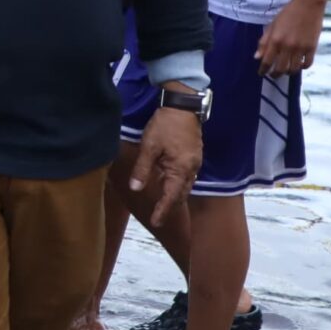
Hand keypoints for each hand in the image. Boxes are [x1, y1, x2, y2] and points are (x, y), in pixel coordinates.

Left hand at [129, 102, 202, 223]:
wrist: (183, 106)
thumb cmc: (165, 125)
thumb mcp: (149, 147)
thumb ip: (142, 169)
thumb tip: (135, 188)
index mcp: (180, 169)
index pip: (171, 197)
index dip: (163, 211)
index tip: (156, 223)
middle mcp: (191, 169)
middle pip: (181, 194)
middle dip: (170, 206)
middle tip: (158, 217)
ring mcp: (195, 162)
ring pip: (185, 186)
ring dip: (175, 195)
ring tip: (163, 204)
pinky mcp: (194, 156)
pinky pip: (187, 176)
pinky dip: (178, 184)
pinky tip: (169, 183)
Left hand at [256, 0, 327, 77]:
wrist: (308, 5)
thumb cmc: (288, 13)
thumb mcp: (272, 25)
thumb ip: (264, 42)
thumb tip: (257, 57)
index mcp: (275, 40)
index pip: (266, 62)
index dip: (263, 70)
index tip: (261, 73)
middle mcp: (287, 46)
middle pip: (280, 69)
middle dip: (274, 74)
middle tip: (273, 75)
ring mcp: (301, 48)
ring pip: (293, 69)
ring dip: (288, 72)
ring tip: (285, 70)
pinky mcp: (312, 48)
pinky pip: (307, 64)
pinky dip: (302, 67)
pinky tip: (299, 65)